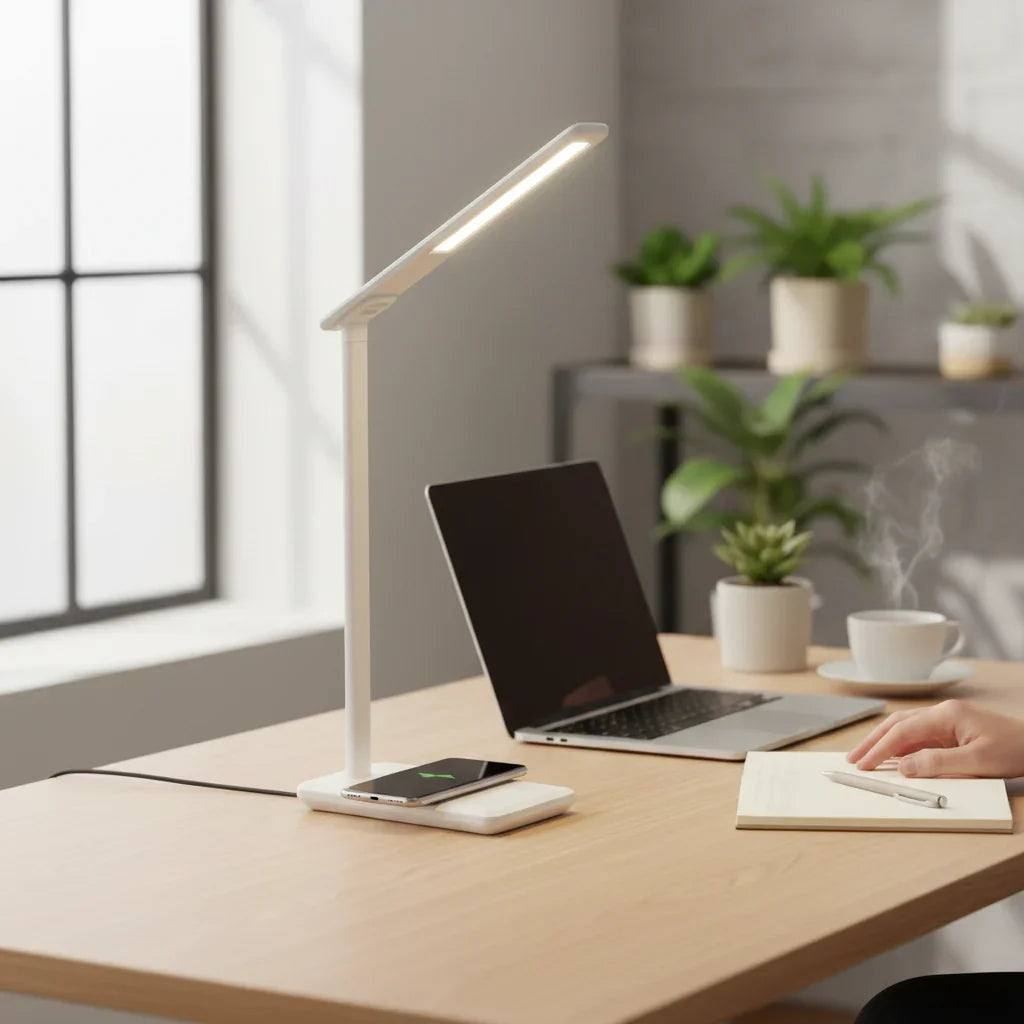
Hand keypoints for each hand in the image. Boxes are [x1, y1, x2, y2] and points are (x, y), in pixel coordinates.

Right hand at [847, 699, 1023, 778]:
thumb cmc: (1016, 750)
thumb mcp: (977, 761)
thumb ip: (937, 763)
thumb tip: (903, 767)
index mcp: (947, 714)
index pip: (903, 731)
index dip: (880, 748)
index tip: (864, 764)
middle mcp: (943, 713)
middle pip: (897, 724)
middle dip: (873, 741)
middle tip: (854, 758)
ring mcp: (947, 721)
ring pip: (905, 728)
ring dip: (884, 742)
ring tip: (866, 757)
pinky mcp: (952, 731)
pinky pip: (918, 736)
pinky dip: (900, 747)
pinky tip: (893, 757)